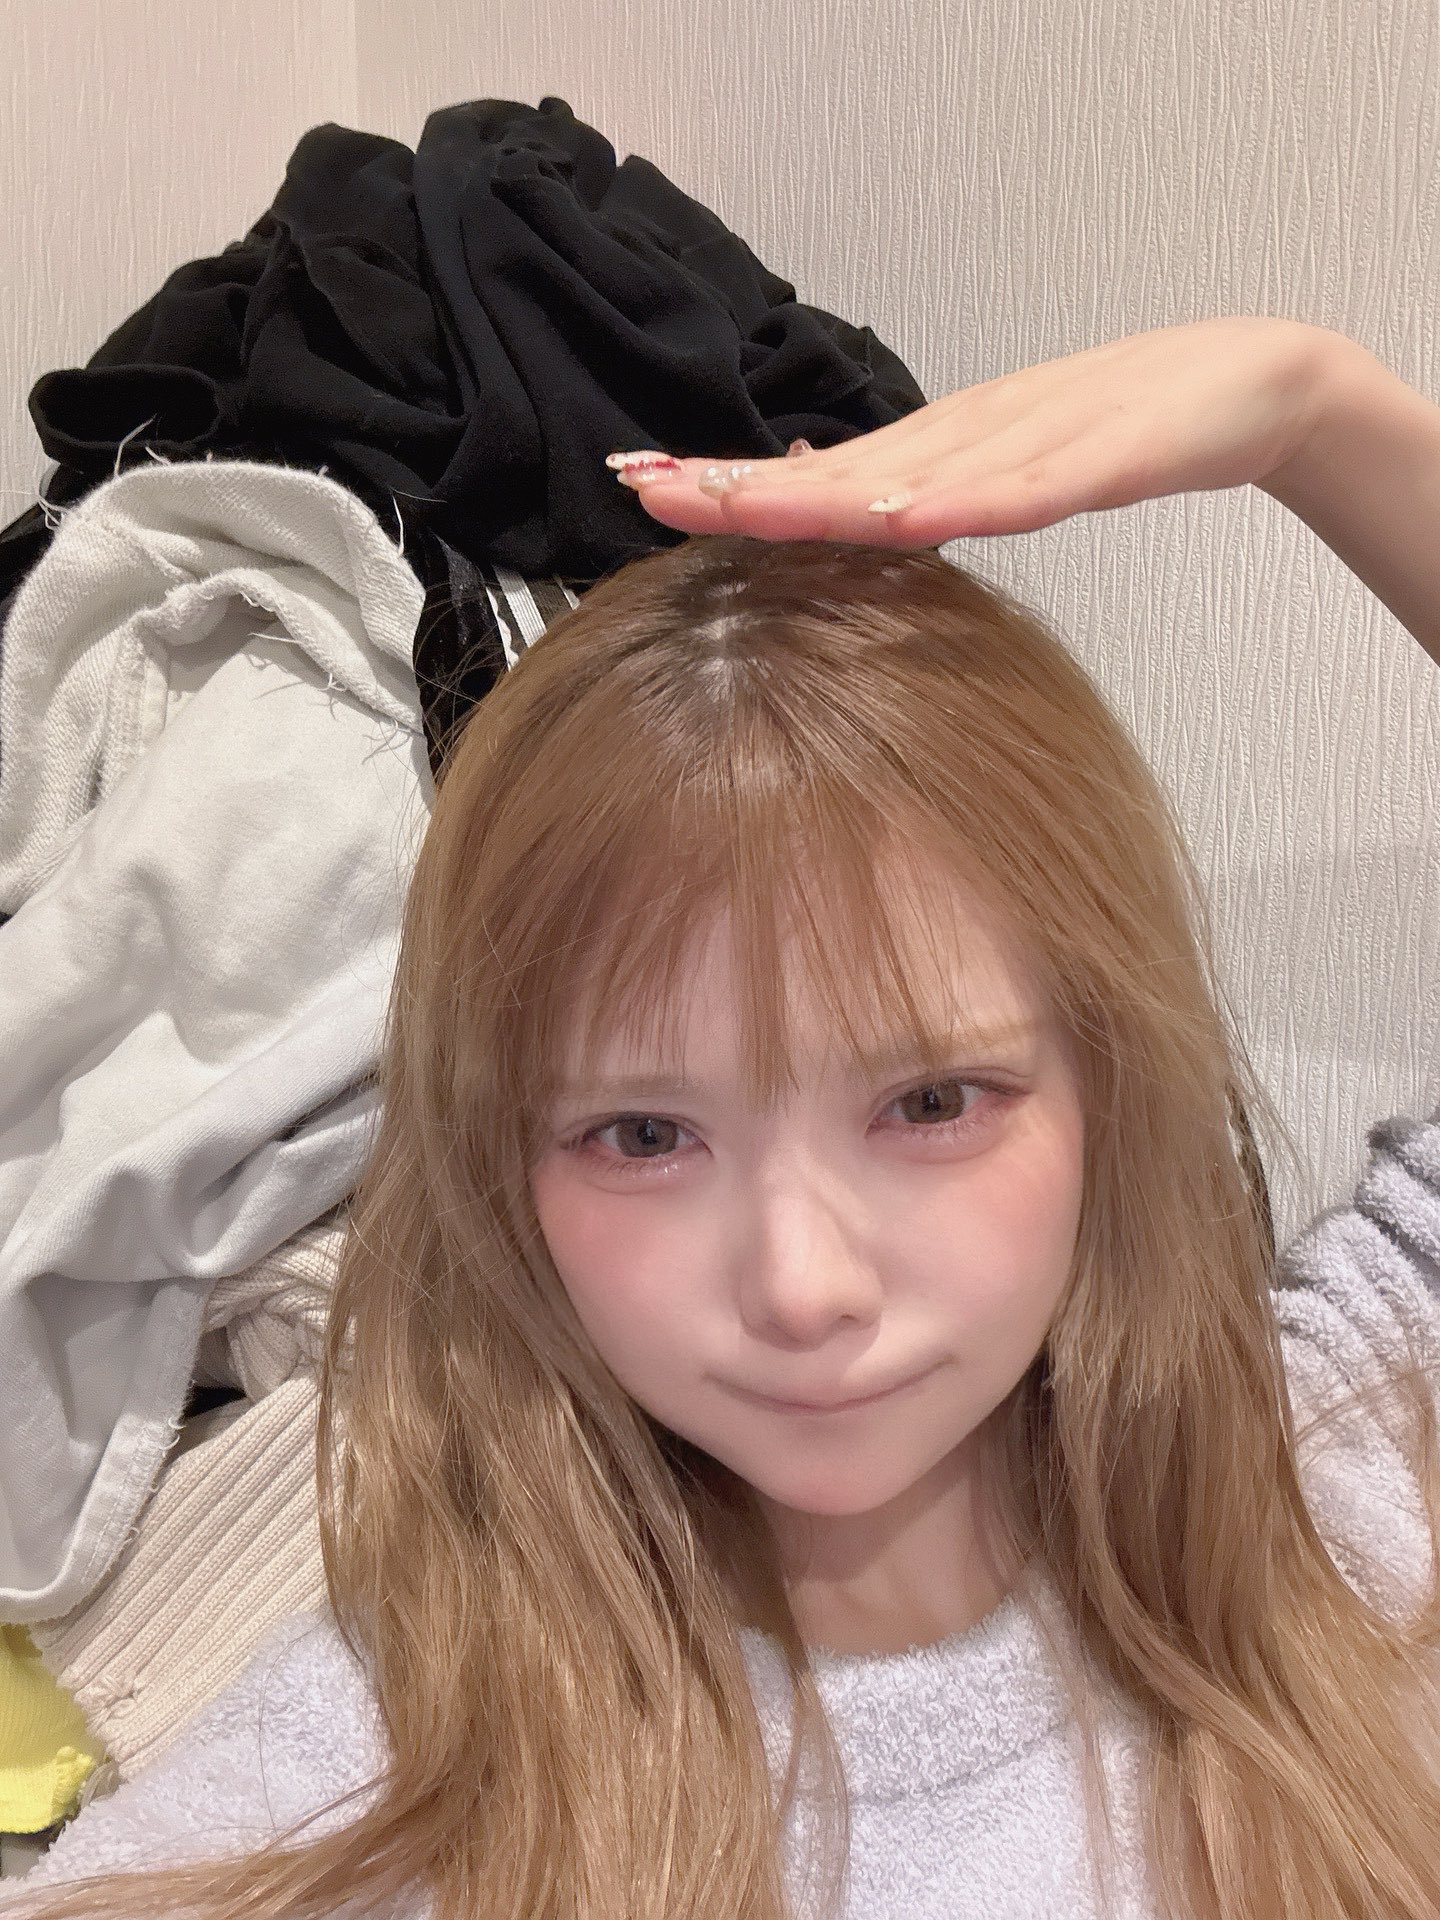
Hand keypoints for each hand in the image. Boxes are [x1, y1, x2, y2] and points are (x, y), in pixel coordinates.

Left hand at [609, 316, 1339, 547]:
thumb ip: (923, 495)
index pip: (814, 478)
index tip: (645, 492)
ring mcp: (1027, 447)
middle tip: (650, 489)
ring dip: (826, 495)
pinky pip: (1024, 492)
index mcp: (935, 452)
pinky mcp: (1098, 460)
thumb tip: (840, 517)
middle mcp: (961, 441)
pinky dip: (964, 503)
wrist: (1242, 383)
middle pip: (839, 473)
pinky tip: (908, 517)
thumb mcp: (998, 470)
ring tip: (746, 508)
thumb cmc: (1114, 428)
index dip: (730, 485)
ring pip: (913, 477)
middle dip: (740, 485)